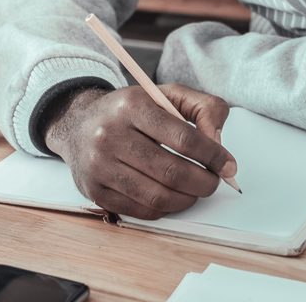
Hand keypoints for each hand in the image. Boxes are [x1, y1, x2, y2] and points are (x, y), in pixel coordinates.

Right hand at [43, 83, 236, 219]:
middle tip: (213, 182)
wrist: (78, 123)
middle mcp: (110, 134)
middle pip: (172, 172)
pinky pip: (141, 210)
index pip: (183, 138)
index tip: (228, 164)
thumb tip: (218, 142)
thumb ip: (202, 108)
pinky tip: (169, 195)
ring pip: (158, 197)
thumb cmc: (130, 111)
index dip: (213, 155)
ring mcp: (100, 165)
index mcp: (131, 105)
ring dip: (187, 199)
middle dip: (204, 183)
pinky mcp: (95, 190)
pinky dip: (164, 208)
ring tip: (194, 190)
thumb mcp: (165, 95)